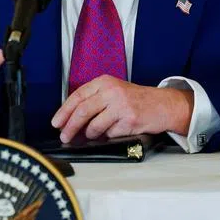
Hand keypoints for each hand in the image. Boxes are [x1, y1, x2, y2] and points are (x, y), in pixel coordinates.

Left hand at [50, 75, 192, 143]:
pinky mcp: (130, 119)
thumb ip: (93, 101)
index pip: (77, 96)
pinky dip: (109, 136)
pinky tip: (115, 131)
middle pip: (82, 111)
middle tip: (64, 136)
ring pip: (95, 126)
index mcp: (104, 82)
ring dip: (90, 134)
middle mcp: (112, 91)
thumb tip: (70, 119)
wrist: (163, 104)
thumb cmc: (135, 100)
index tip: (56, 123)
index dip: (64, 111)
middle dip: (70, 127)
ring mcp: (121, 105)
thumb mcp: (113, 91)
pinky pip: (110, 133)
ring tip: (92, 135)